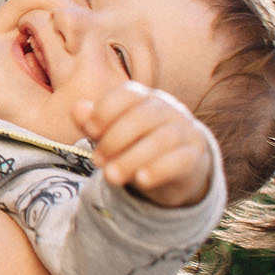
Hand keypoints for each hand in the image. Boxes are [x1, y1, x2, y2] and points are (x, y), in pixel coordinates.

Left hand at [72, 80, 217, 207]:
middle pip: (143, 117)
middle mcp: (168, 110)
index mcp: (145, 99)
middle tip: (97, 161)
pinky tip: (141, 180)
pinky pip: (181, 160)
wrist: (179, 170)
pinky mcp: (197, 157)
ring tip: (110, 176)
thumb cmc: (138, 145)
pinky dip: (159, 169)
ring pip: (162, 139)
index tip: (90, 131)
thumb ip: (94, 123)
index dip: (106, 110)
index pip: (127, 94)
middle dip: (115, 139)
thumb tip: (77, 109)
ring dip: (132, 158)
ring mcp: (186, 131)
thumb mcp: (113, 135)